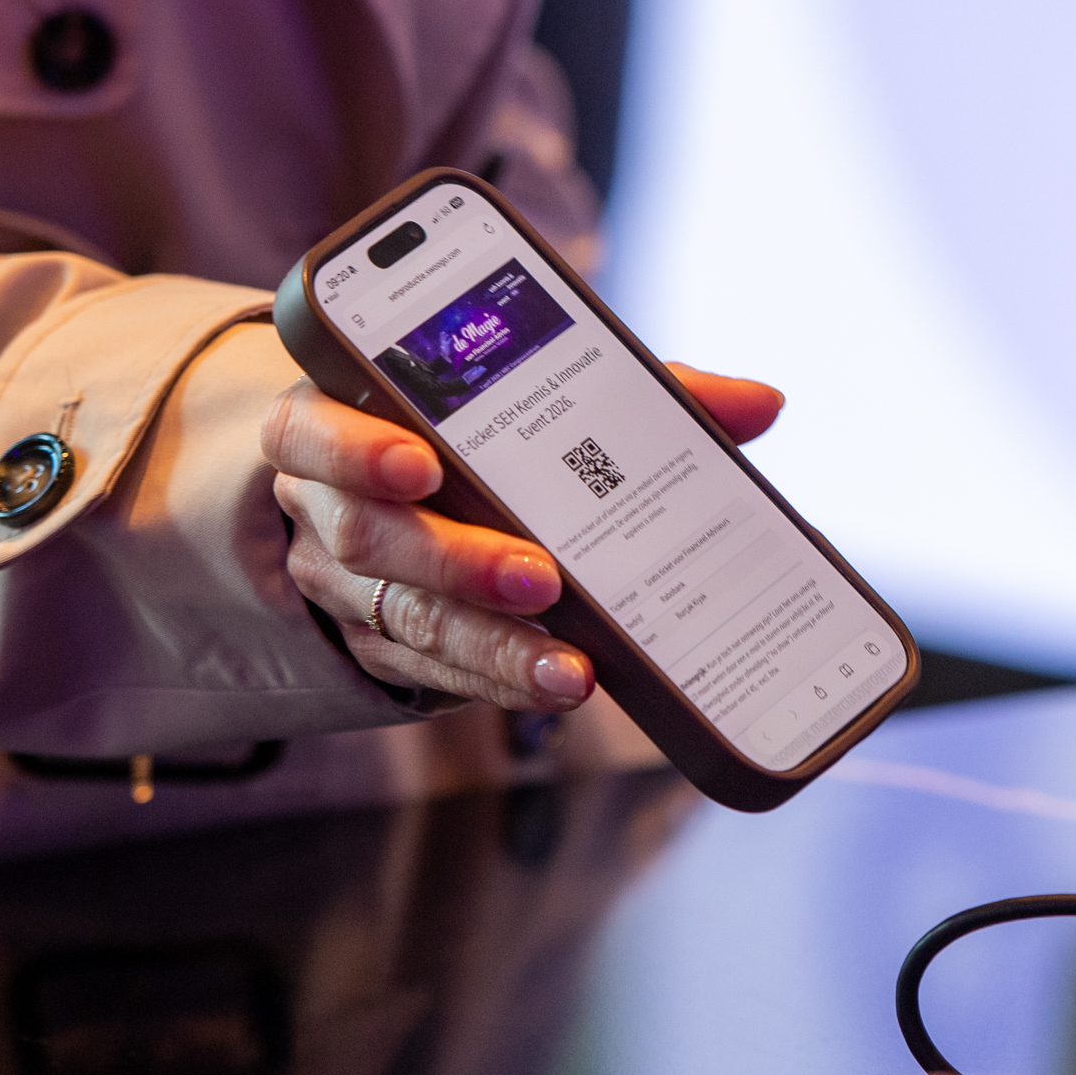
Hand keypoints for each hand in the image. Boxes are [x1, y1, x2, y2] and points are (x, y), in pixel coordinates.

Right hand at [265, 362, 784, 710]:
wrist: (399, 484)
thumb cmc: (477, 421)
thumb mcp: (538, 391)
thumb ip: (639, 391)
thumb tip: (760, 404)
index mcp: (341, 416)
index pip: (315, 430)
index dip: (360, 450)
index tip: (426, 464)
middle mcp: (328, 505)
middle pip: (371, 538)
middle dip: (458, 560)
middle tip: (541, 575)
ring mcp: (348, 586)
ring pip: (405, 619)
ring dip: (491, 644)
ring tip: (569, 666)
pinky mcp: (384, 643)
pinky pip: (432, 672)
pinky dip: (498, 678)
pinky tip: (557, 684)